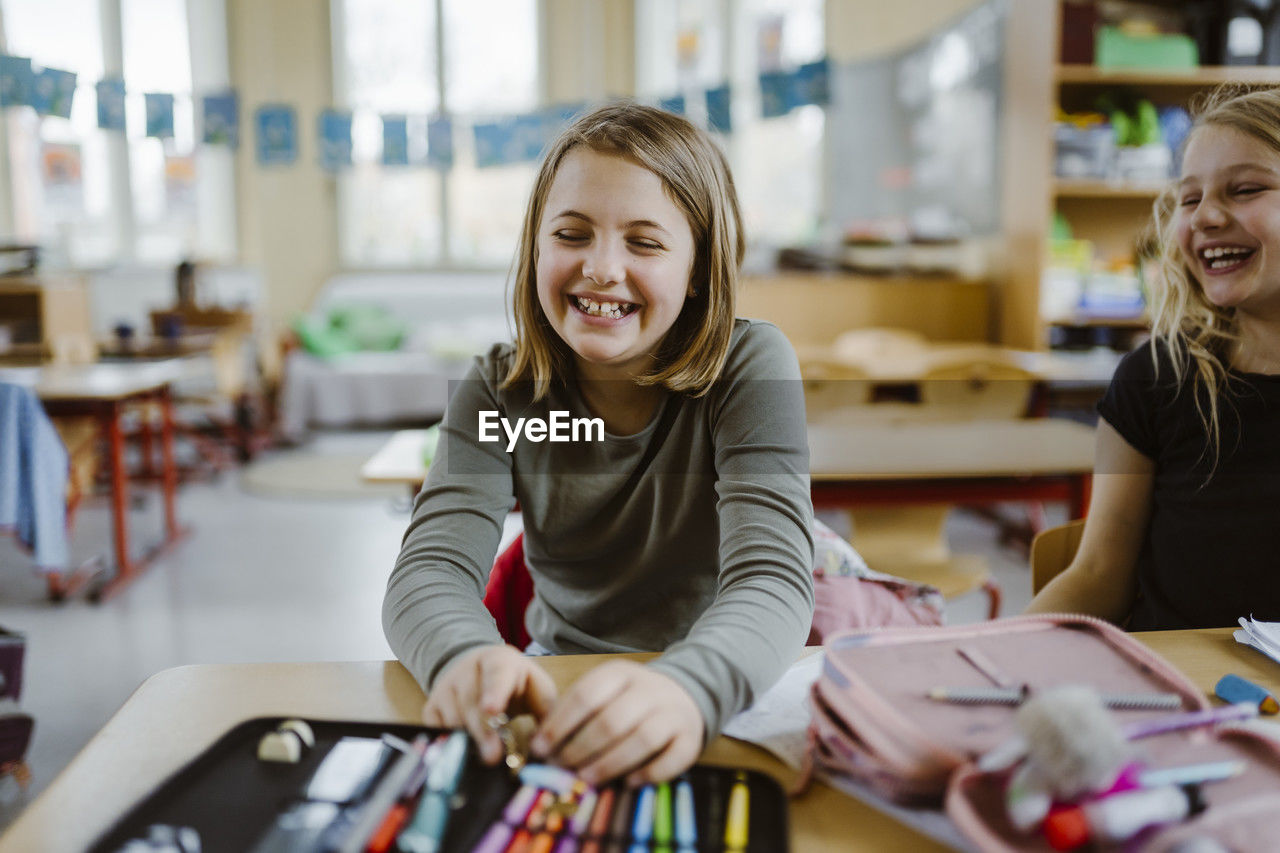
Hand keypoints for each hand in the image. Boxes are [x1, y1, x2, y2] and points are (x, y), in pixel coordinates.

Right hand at [422, 644, 556, 764]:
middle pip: (470, 700)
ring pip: (452, 716)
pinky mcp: (432, 706)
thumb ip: (546, 711)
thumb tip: (551, 744)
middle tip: (492, 756)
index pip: (495, 674)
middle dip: (482, 730)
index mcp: (499, 661)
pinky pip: (435, 727)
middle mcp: (467, 670)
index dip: (494, 692)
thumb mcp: (536, 689)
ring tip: (481, 759)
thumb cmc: (516, 684)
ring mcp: (446, 687)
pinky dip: (447, 743)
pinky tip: (460, 756)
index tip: (492, 711)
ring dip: (467, 740)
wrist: (480, 671)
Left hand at [530, 661, 702, 786]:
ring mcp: (673, 712)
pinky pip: (671, 758)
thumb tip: (542, 747)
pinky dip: (649, 773)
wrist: (682, 696)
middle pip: (612, 719)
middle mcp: (649, 689)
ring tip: (587, 779)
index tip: (540, 748)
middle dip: (581, 748)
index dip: (560, 723)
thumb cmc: (629, 701)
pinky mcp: (690, 738)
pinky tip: (629, 783)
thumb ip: (575, 715)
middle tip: (562, 768)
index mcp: (620, 674)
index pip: (586, 695)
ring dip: (611, 762)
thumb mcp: (603, 694)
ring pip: (643, 738)